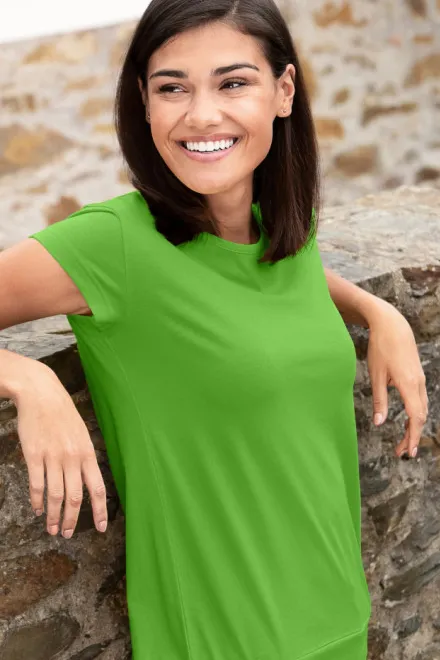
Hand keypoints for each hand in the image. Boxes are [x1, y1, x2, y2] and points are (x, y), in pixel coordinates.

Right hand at [15, 362, 107, 537]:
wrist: (41, 394)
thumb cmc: (62, 414)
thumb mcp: (81, 433)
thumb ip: (84, 456)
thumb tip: (87, 479)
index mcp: (87, 453)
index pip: (98, 488)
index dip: (100, 510)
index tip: (101, 527)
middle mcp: (73, 457)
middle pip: (76, 497)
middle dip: (73, 519)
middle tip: (69, 534)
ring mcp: (53, 457)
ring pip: (56, 495)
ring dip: (54, 515)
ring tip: (53, 529)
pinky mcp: (34, 455)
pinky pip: (37, 484)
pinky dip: (37, 500)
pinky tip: (37, 509)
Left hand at [366, 299, 428, 458]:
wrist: (392, 325)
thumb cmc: (380, 347)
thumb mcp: (375, 375)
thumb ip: (379, 400)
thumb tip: (379, 423)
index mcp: (408, 384)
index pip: (415, 417)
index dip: (413, 436)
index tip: (409, 452)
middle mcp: (418, 383)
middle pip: (421, 416)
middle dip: (413, 436)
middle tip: (402, 452)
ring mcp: (420, 379)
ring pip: (422, 408)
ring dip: (414, 426)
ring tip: (403, 441)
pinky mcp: (417, 375)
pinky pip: (421, 400)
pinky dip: (416, 414)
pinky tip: (408, 421)